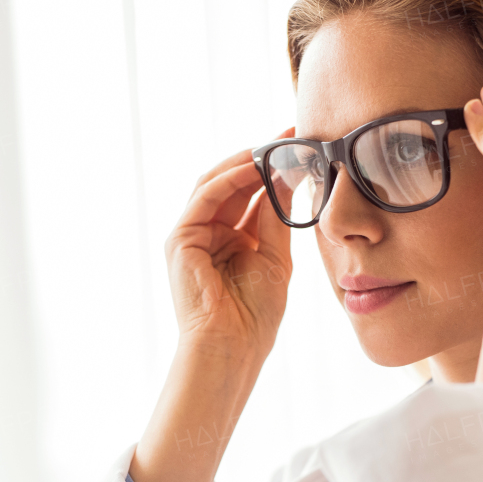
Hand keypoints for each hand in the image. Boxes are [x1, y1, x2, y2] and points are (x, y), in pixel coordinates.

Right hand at [167, 128, 294, 358]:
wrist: (231, 346)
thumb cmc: (254, 315)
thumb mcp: (274, 256)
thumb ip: (276, 216)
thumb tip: (288, 175)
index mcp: (231, 240)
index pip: (250, 194)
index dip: (273, 169)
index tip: (302, 147)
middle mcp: (208, 233)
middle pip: (232, 183)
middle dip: (261, 157)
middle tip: (291, 135)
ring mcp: (191, 235)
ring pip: (216, 183)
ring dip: (246, 161)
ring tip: (276, 144)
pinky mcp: (181, 239)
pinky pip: (205, 197)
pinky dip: (230, 178)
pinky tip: (255, 165)